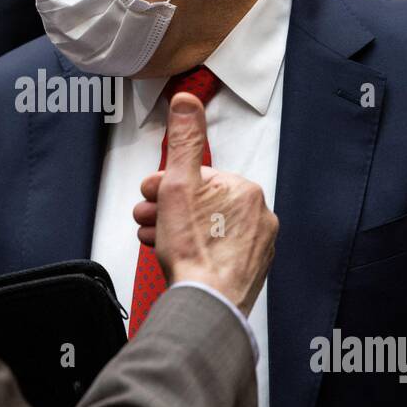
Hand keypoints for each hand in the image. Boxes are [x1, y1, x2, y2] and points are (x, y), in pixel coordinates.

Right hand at [133, 92, 277, 317]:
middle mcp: (258, 217)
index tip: (149, 195)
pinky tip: (176, 258)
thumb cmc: (194, 251)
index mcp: (244, 190)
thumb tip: (186, 101)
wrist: (206, 304)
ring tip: (155, 240)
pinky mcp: (249, 271)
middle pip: (202, 203)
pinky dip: (196, 251)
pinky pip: (218, 252)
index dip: (166, 185)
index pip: (198, 177)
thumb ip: (184, 141)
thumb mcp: (179, 185)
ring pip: (208, 229)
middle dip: (168, 209)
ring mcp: (256, 247)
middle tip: (147, 218)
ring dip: (177, 230)